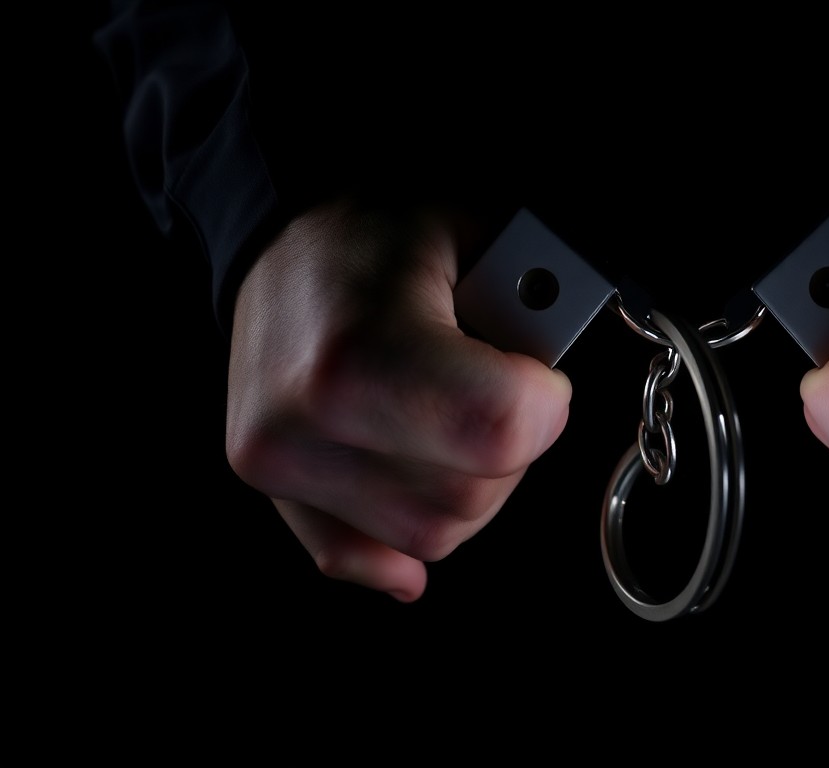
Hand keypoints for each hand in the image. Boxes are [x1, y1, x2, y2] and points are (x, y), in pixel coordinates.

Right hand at [225, 199, 570, 601]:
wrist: (283, 241)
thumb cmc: (383, 233)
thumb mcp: (475, 233)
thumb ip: (536, 315)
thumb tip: (553, 399)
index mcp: (358, 352)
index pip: (498, 433)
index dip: (543, 404)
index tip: (537, 374)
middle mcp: (305, 421)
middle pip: (470, 497)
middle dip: (509, 447)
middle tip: (491, 384)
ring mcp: (279, 464)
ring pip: (432, 536)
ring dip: (465, 486)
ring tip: (445, 411)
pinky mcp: (273, 489)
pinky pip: (363, 557)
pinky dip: (401, 543)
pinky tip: (418, 489)